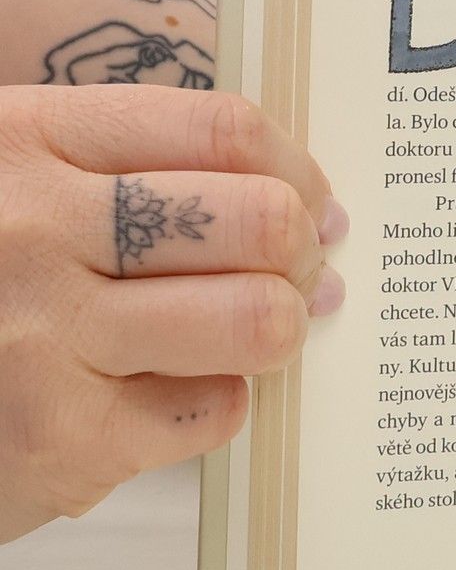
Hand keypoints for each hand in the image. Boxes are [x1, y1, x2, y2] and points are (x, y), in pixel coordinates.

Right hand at [0, 86, 346, 542]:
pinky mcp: (62, 440)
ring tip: (255, 329)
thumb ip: (136, 171)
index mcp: (25, 140)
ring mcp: (44, 337)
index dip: (296, 168)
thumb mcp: (17, 184)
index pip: (223, 129)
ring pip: (254, 317)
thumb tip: (313, 212)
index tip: (308, 199)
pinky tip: (177, 391)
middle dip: (298, 251)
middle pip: (256, 220)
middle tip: (293, 271)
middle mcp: (31, 229)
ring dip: (276, 326)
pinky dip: (220, 401)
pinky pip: (214, 409)